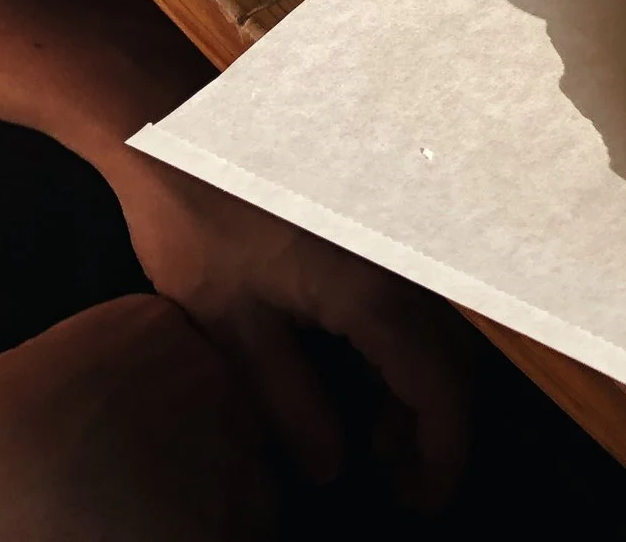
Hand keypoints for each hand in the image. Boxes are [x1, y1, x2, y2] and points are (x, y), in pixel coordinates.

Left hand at [104, 151, 471, 508]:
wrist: (177, 123)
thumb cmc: (198, 222)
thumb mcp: (230, 328)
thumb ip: (287, 401)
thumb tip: (331, 467)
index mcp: (372, 288)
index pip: (436, 383)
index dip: (442, 449)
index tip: (426, 501)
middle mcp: (402, 258)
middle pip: (448, 358)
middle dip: (432, 430)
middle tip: (400, 486)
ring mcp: (394, 236)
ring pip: (434, 329)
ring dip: (415, 391)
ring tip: (375, 444)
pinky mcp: (377, 224)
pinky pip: (411, 299)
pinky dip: (399, 349)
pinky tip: (363, 378)